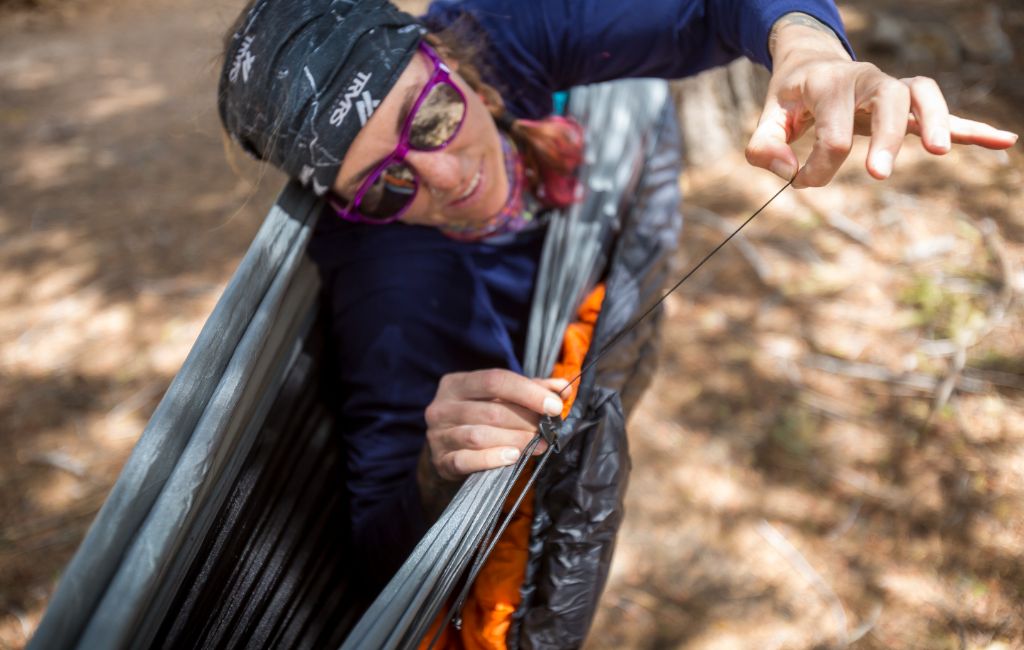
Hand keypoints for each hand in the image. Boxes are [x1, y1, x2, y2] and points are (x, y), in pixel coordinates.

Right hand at [424, 369, 568, 479]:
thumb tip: (562, 388)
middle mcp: (442, 407)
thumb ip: (531, 390)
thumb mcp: (501, 398)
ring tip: (537, 444)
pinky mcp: (440, 461)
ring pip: (479, 435)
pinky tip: (512, 457)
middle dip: (526, 420)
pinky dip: (491, 459)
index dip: (528, 392)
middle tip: (547, 429)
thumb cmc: (479, 418)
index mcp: (456, 383)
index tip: (554, 405)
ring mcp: (438, 435)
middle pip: (490, 410)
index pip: (495, 380)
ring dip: (515, 440)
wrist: (447, 451)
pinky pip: (465, 460)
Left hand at [745, 12, 1017, 187]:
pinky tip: (1003, 142)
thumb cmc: (791, 99)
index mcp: (828, 82)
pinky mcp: (908, 104)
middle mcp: (866, 79)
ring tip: (938, 152)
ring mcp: (891, 89)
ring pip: (921, 95)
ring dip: (933, 121)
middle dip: (884, 139)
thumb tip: (790, 172)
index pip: (832, 132)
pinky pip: (944, 111)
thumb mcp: (766, 119)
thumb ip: (763, 148)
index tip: (800, 181)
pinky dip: (972, 126)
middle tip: (878, 174)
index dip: (816, 167)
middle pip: (886, 102)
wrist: (812, 64)